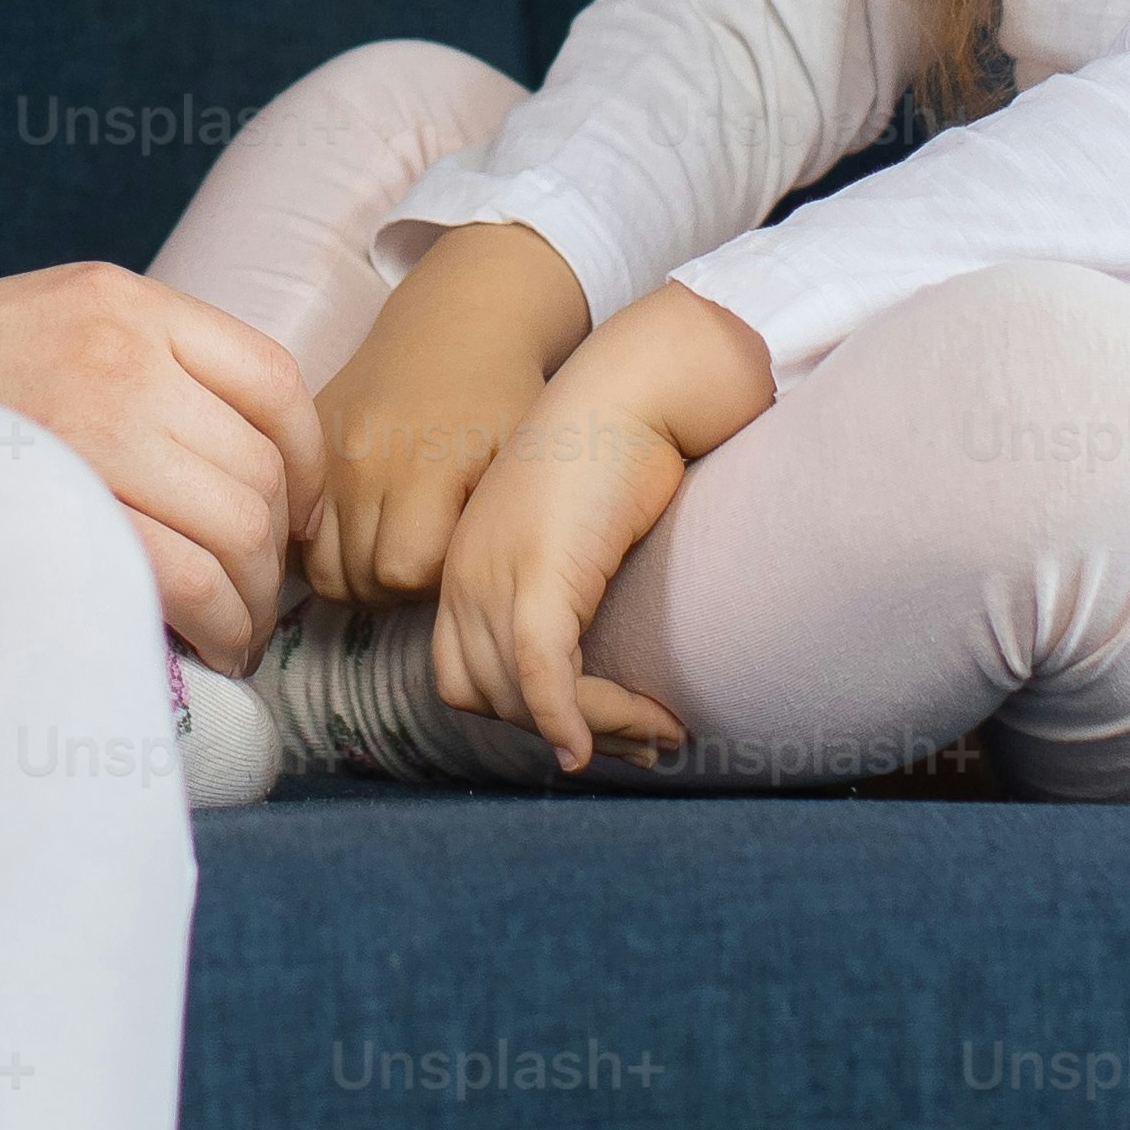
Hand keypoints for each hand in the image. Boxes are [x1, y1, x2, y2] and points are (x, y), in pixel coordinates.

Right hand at [0, 263, 325, 670]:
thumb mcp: (50, 324)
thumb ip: (145, 367)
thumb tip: (248, 466)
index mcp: (126, 301)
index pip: (274, 381)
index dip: (308, 462)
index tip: (299, 515)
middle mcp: (121, 352)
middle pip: (260, 467)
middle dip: (278, 552)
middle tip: (262, 598)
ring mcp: (91, 424)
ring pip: (237, 527)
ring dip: (255, 598)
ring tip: (237, 629)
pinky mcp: (61, 503)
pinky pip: (185, 576)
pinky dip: (220, 622)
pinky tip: (211, 643)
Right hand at [302, 218, 590, 604]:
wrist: (460, 321)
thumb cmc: (506, 397)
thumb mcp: (524, 458)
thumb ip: (490, 529)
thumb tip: (464, 597)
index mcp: (422, 463)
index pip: (403, 572)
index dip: (433, 581)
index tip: (454, 555)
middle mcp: (360, 460)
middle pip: (357, 578)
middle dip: (394, 586)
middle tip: (426, 556)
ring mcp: (325, 452)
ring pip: (319, 568)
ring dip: (356, 575)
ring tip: (393, 549)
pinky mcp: (305, 443)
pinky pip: (295, 530)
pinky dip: (322, 548)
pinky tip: (358, 534)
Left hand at [424, 284, 776, 772]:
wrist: (636, 387)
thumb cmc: (621, 452)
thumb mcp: (576, 535)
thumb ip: (571, 592)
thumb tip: (610, 660)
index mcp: (469, 563)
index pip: (465, 675)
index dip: (527, 714)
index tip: (601, 729)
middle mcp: (468, 572)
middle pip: (484, 697)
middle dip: (563, 731)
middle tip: (644, 742)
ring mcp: (496, 572)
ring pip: (521, 698)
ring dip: (597, 728)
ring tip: (664, 730)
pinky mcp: (540, 573)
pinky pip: (544, 678)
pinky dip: (577, 721)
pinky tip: (632, 734)